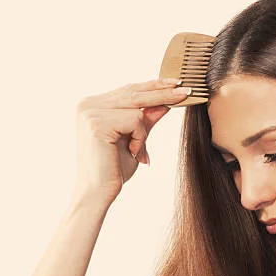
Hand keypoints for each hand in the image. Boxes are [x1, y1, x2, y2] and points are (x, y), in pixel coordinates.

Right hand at [73, 78, 189, 202]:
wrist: (99, 193)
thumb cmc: (115, 170)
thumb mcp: (135, 140)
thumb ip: (146, 121)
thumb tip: (165, 103)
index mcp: (93, 105)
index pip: (128, 89)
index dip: (153, 85)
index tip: (176, 83)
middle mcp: (88, 104)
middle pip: (134, 92)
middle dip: (163, 93)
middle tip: (187, 91)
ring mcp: (90, 111)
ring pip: (137, 107)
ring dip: (143, 132)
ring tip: (136, 151)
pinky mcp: (97, 122)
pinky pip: (135, 120)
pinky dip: (140, 137)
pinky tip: (132, 152)